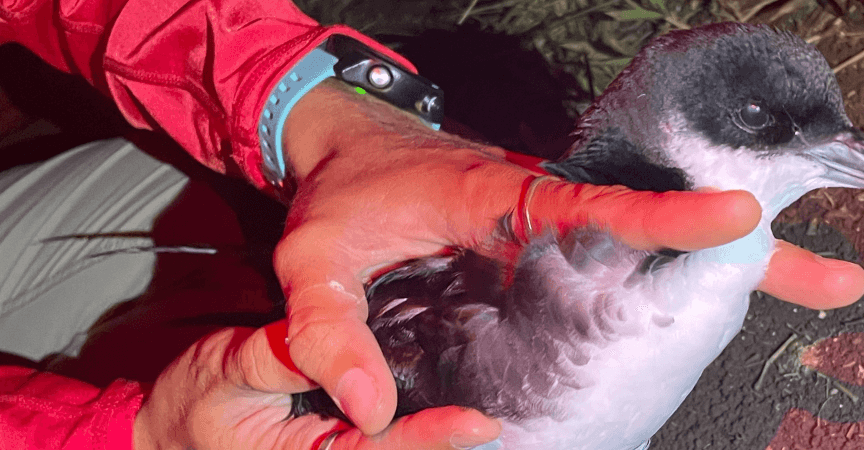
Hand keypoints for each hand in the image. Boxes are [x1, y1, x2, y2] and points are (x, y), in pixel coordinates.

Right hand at [133, 321, 500, 449]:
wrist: (165, 430)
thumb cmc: (194, 401)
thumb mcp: (229, 366)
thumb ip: (288, 358)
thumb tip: (355, 367)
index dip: (431, 439)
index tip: (478, 425)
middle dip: (449, 446)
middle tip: (503, 422)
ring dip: (438, 440)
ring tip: (491, 417)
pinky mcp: (341, 447)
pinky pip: (383, 446)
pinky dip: (419, 432)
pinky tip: (454, 414)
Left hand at [273, 80, 863, 433]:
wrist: (348, 147)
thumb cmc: (340, 197)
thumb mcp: (313, 262)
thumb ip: (330, 330)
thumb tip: (370, 412)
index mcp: (497, 195)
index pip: (592, 203)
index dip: (666, 214)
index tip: (736, 217)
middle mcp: (548, 198)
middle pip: (663, 219)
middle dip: (750, 245)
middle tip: (834, 275)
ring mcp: (563, 214)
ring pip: (664, 235)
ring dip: (741, 261)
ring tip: (826, 284)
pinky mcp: (564, 230)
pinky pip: (638, 247)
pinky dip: (690, 267)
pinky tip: (729, 299)